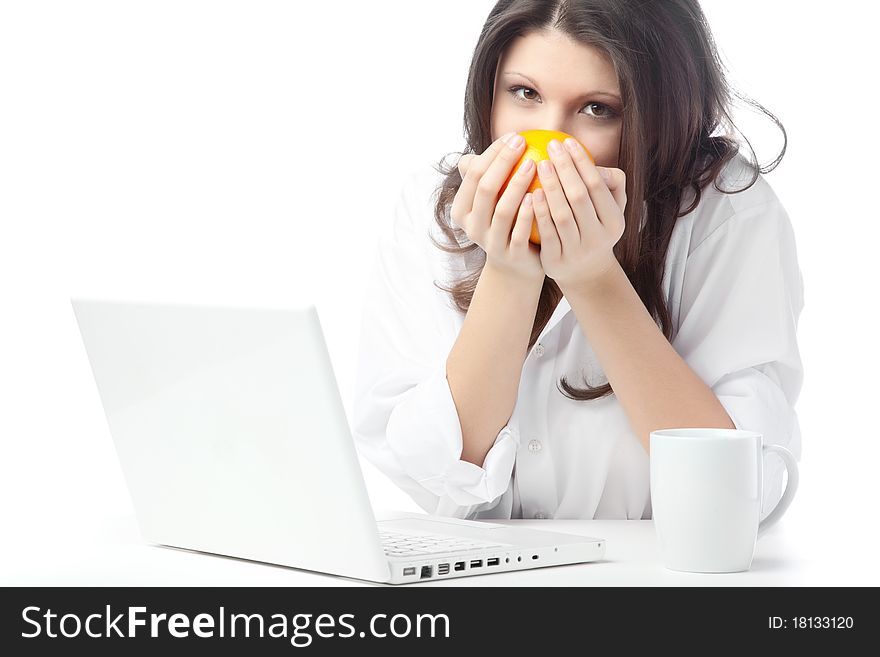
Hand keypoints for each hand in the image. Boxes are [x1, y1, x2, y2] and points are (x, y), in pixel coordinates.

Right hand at [451, 133, 543, 283]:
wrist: (515, 265)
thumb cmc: (506, 222)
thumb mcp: (492, 200)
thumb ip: (490, 175)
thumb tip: (495, 142)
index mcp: (462, 210)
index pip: (473, 174)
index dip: (492, 153)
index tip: (514, 135)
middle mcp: (472, 227)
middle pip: (485, 189)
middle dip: (503, 162)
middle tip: (523, 143)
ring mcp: (490, 243)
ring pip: (502, 210)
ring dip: (517, 184)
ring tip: (534, 163)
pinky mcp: (511, 255)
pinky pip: (520, 232)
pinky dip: (529, 213)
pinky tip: (541, 194)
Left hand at [532, 138, 627, 289]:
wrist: (584, 272)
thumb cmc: (593, 227)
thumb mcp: (609, 208)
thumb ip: (609, 184)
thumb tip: (593, 163)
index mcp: (614, 221)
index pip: (597, 185)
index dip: (582, 162)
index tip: (566, 142)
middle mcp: (598, 237)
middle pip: (579, 198)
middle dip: (565, 169)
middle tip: (550, 147)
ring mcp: (577, 251)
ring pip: (562, 215)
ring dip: (550, 188)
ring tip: (539, 164)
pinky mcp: (556, 261)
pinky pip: (546, 233)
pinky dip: (539, 212)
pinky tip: (530, 193)